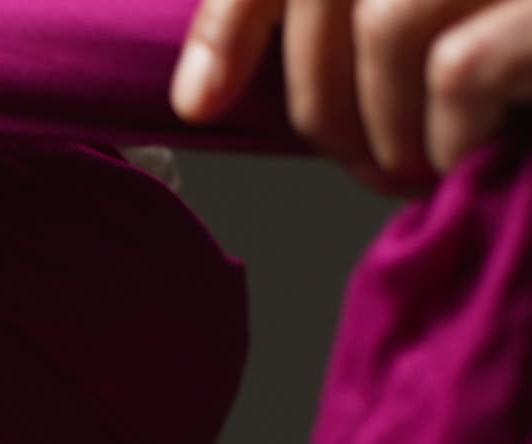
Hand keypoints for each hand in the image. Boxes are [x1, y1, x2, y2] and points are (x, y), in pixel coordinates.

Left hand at [169, 0, 531, 190]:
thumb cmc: (525, 36)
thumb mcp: (448, 9)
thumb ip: (345, 21)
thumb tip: (201, 94)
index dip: (231, 24)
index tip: (199, 103)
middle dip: (321, 104)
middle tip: (361, 168)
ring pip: (389, 24)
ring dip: (383, 125)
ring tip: (412, 172)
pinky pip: (459, 64)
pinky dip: (448, 127)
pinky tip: (470, 150)